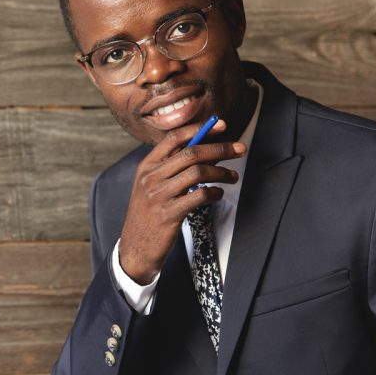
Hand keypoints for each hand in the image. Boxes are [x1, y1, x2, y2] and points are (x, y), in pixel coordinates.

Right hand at [118, 120, 244, 283]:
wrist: (136, 249)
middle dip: (220, 148)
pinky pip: (198, 196)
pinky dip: (214, 192)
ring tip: (232, 176)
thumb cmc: (149, 216)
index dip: (200, 128)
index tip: (221, 126)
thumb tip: (207, 150)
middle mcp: (151, 178)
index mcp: (146, 166)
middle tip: (239, 149)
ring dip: (221, 172)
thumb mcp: (152, 187)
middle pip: (191, 153)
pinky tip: (218, 194)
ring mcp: (159, 196)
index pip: (174, 138)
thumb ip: (173, 168)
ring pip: (197, 172)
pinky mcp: (169, 214)